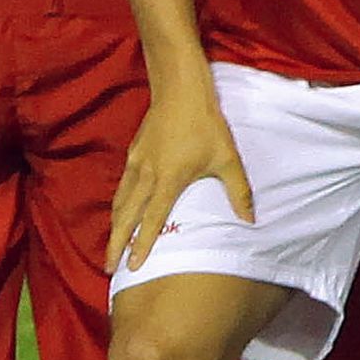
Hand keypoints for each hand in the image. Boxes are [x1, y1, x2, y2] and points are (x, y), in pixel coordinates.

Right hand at [108, 80, 246, 272]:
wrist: (180, 93)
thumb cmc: (207, 126)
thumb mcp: (228, 159)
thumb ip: (239, 192)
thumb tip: (251, 219)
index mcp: (168, 181)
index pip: (152, 220)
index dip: (142, 244)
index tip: (133, 266)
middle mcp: (146, 176)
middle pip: (126, 217)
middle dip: (116, 243)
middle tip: (109, 267)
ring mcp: (135, 165)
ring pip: (120, 202)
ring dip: (114, 226)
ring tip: (110, 247)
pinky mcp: (132, 155)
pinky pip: (121, 187)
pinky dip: (117, 205)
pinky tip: (119, 213)